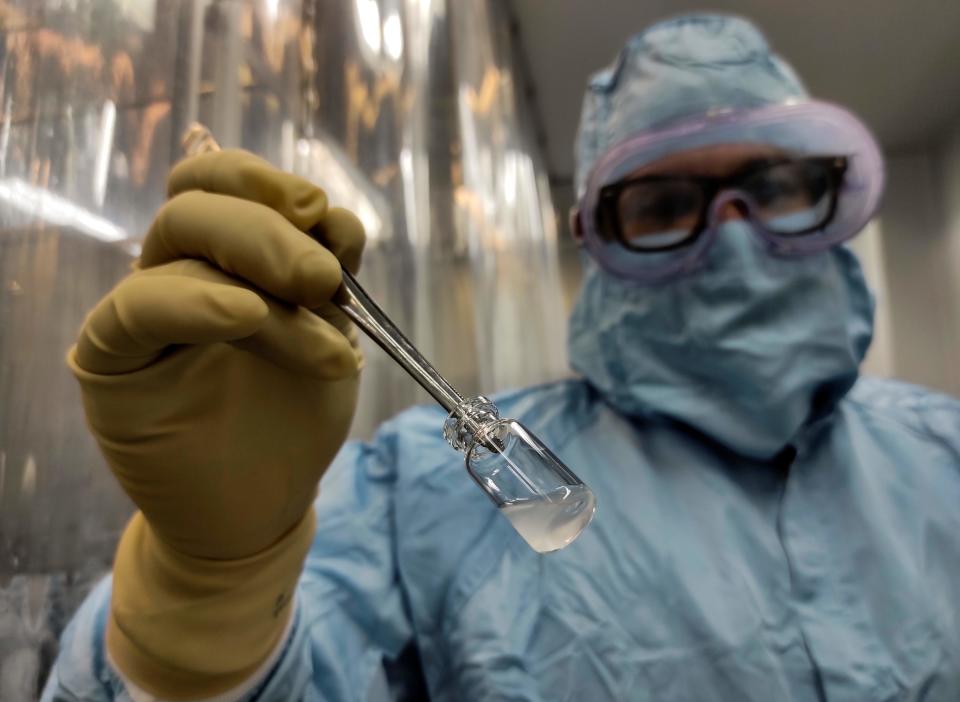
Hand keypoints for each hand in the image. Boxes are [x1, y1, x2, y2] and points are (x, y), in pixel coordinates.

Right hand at [68, 149, 365, 695]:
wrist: (260, 506)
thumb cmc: (292, 419)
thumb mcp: (330, 336)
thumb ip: (328, 277)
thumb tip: (332, 215)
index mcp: (228, 259)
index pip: (222, 185)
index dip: (270, 184)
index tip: (329, 218)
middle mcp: (178, 273)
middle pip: (197, 205)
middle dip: (270, 229)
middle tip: (325, 278)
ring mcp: (142, 315)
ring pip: (177, 249)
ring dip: (262, 278)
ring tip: (326, 341)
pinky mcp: (111, 363)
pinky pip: (134, 310)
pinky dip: (195, 302)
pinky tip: (245, 316)